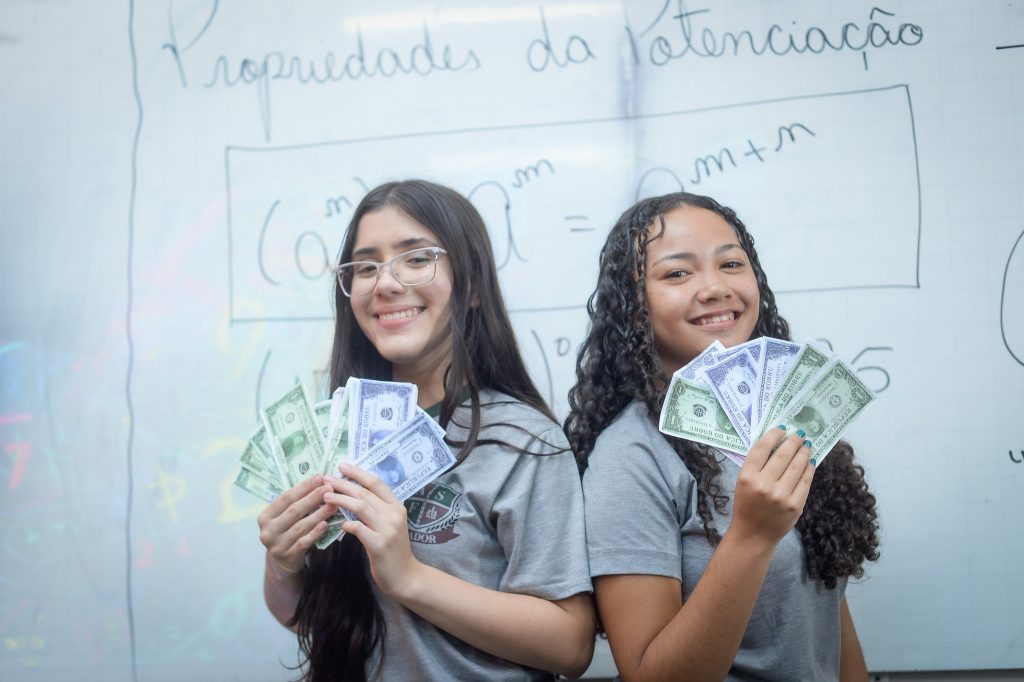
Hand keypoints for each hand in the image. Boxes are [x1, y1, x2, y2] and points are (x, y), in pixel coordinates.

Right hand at [257, 474, 336, 575]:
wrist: (282, 561)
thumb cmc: (287, 531)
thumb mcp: (285, 517)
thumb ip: (297, 502)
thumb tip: (320, 482)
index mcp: (266, 516)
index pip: (286, 498)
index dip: (304, 487)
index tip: (320, 477)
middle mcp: (268, 530)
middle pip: (294, 511)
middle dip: (313, 498)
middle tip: (329, 488)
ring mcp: (277, 545)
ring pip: (301, 526)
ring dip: (319, 514)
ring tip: (334, 505)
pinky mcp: (288, 556)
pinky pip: (304, 542)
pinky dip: (315, 533)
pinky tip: (326, 524)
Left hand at [324, 463, 419, 597]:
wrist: (405, 575)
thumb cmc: (394, 549)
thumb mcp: (390, 524)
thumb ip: (376, 509)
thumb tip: (353, 494)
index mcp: (397, 506)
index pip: (376, 482)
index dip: (358, 473)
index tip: (341, 466)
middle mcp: (394, 514)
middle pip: (365, 492)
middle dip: (343, 483)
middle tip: (326, 479)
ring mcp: (388, 529)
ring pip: (360, 507)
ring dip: (341, 500)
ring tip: (325, 496)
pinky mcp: (379, 545)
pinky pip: (359, 529)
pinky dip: (347, 524)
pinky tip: (339, 524)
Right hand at [729, 426, 815, 546]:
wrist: (754, 534)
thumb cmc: (747, 505)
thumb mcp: (743, 483)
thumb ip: (757, 465)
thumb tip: (778, 443)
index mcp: (747, 477)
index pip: (762, 448)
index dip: (774, 435)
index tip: (782, 428)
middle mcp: (764, 485)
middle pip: (782, 455)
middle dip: (793, 441)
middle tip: (800, 434)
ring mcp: (781, 496)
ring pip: (797, 466)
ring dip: (804, 452)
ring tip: (807, 445)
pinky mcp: (795, 505)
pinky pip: (805, 481)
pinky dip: (809, 469)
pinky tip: (810, 462)